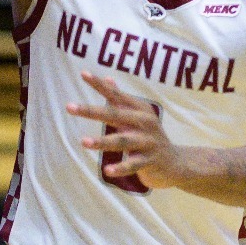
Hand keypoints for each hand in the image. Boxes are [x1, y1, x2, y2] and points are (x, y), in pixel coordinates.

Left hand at [67, 72, 183, 189]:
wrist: (175, 163)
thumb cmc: (149, 137)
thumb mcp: (138, 116)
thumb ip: (121, 99)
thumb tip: (107, 78)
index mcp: (140, 109)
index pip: (116, 95)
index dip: (100, 85)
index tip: (83, 74)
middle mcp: (144, 122)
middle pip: (115, 115)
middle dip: (92, 111)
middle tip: (70, 107)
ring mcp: (148, 142)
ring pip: (123, 140)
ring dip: (103, 141)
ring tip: (83, 141)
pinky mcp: (150, 161)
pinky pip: (133, 164)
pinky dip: (121, 167)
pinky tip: (107, 170)